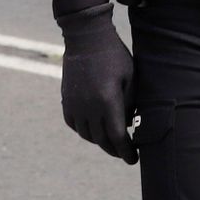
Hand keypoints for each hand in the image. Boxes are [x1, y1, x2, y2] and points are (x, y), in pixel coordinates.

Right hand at [57, 3, 136, 163]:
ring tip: (113, 141)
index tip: (134, 159)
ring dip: (100, 141)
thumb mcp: (131, 77)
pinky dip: (85, 131)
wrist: (86, 39)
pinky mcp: (65, 101)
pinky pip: (74, 125)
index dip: (126, 151)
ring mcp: (74, 105)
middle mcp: (88, 107)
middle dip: (115, 149)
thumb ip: (131, 103)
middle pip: (101, 139)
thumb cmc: (115, 56)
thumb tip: (130, 124)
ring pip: (87, 135)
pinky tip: (95, 130)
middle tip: (126, 153)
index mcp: (107, 101)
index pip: (117, 136)